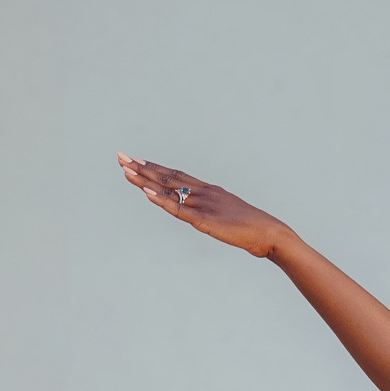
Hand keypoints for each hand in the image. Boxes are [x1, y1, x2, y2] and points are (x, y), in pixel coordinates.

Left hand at [117, 154, 283, 257]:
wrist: (268, 233)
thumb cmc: (252, 228)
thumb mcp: (228, 217)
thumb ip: (213, 214)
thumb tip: (204, 218)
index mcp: (208, 190)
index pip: (176, 175)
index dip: (155, 168)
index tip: (136, 161)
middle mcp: (203, 192)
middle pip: (167, 177)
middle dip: (142, 168)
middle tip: (121, 157)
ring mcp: (202, 205)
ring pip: (168, 190)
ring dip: (145, 180)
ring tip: (126, 170)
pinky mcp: (204, 221)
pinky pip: (178, 209)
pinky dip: (161, 201)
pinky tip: (146, 192)